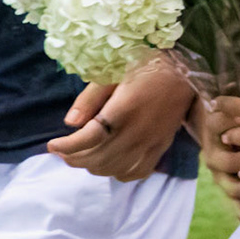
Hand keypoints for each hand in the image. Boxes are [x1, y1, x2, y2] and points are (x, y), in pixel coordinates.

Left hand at [46, 58, 193, 181]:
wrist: (187, 72)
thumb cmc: (147, 65)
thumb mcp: (114, 71)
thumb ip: (91, 97)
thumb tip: (70, 123)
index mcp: (123, 109)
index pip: (89, 138)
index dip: (67, 146)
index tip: (52, 145)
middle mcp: (137, 131)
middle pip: (97, 158)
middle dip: (74, 158)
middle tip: (63, 151)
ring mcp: (150, 143)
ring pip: (113, 169)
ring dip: (92, 166)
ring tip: (81, 156)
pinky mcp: (161, 148)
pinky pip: (136, 173)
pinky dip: (118, 173)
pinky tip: (110, 162)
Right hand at [195, 98, 239, 223]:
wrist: (228, 136)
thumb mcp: (238, 107)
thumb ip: (238, 104)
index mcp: (213, 134)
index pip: (216, 124)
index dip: (231, 121)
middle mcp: (214, 160)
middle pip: (230, 163)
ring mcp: (223, 180)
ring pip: (236, 190)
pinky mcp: (233, 195)